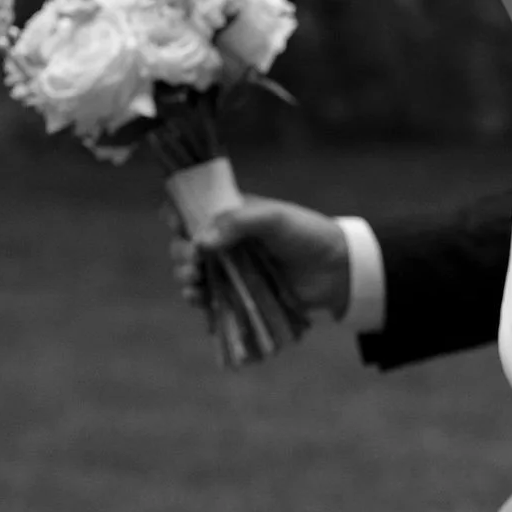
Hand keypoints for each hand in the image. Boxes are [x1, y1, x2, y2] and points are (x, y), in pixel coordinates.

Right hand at [169, 197, 348, 322]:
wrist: (336, 270)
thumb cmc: (306, 235)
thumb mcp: (274, 219)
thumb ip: (237, 222)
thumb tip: (201, 240)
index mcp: (229, 215)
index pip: (191, 210)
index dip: (176, 215)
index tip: (176, 224)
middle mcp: (224, 242)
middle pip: (185, 245)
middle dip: (181, 253)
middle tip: (193, 261)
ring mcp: (229, 270)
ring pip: (193, 274)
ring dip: (186, 278)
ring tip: (195, 282)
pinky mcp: (237, 295)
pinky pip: (210, 299)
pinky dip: (200, 301)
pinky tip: (200, 301)